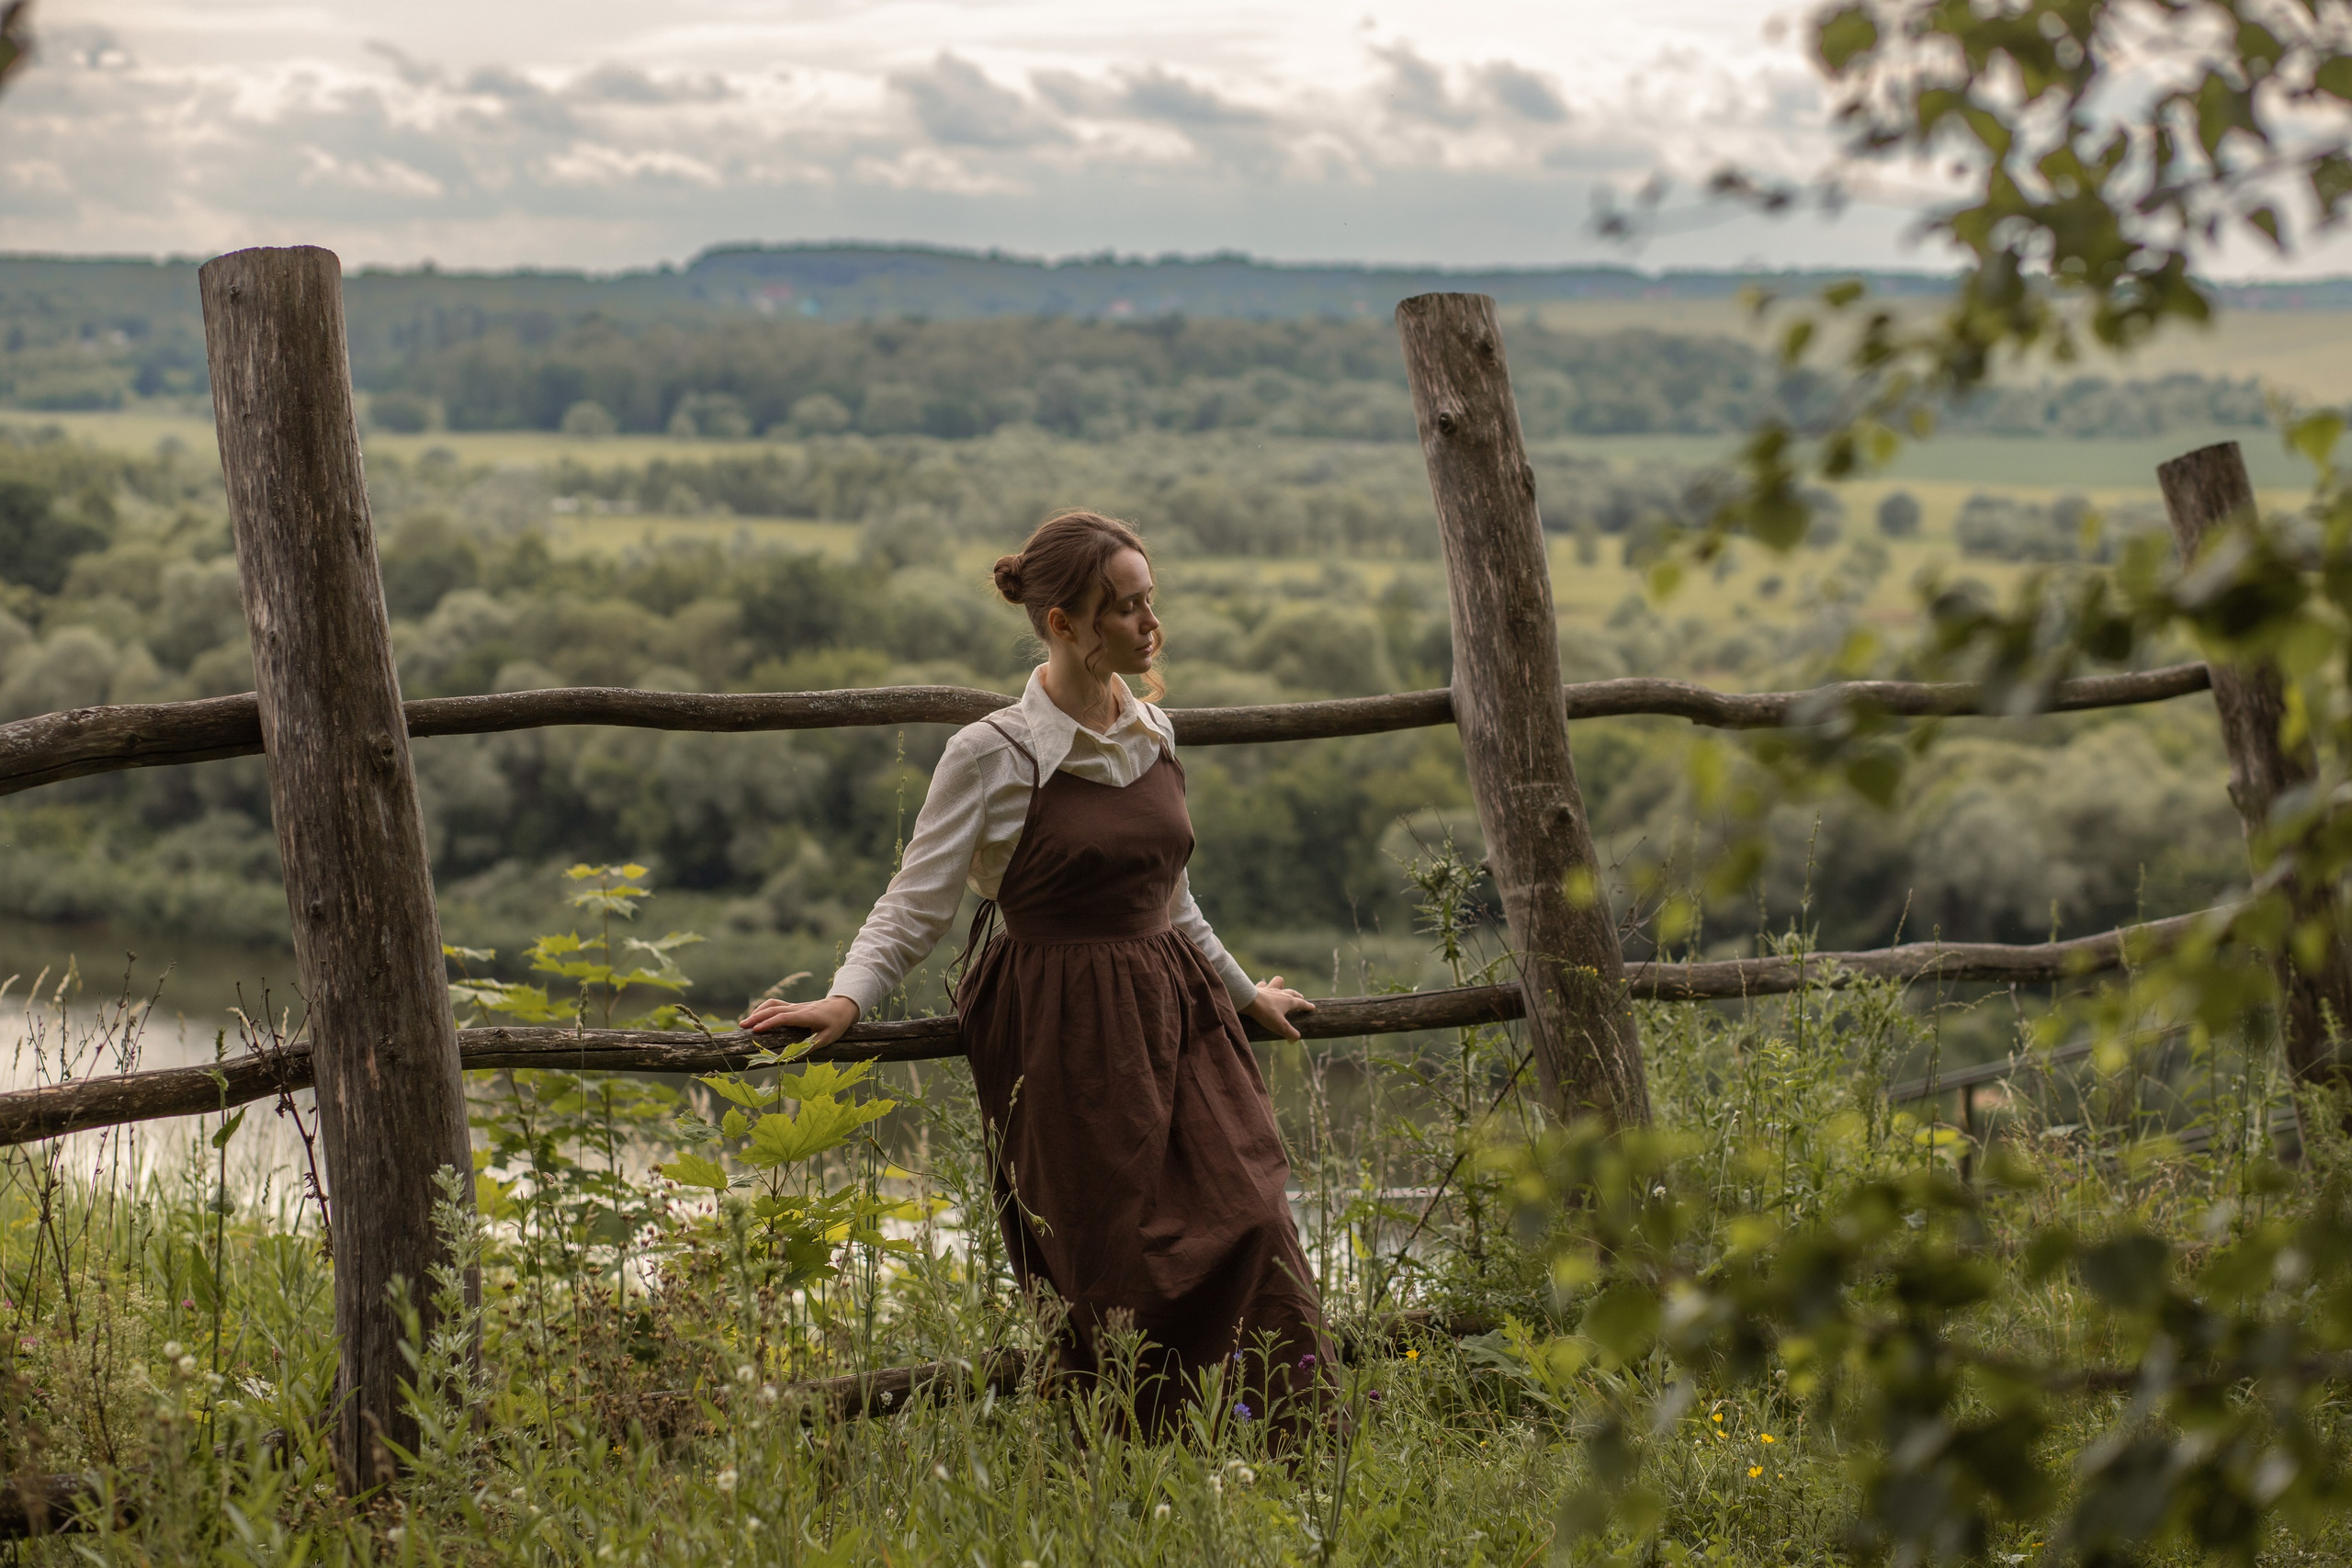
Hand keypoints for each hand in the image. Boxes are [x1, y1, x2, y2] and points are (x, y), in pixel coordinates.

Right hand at [738, 994, 858, 1046]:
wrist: (842, 1006)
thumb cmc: (836, 1024)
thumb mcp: (828, 1038)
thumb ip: (811, 1046)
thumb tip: (792, 1056)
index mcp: (806, 1016)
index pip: (783, 1018)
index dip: (769, 1023)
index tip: (756, 1030)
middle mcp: (798, 1008)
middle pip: (774, 1009)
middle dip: (757, 1017)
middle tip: (742, 1026)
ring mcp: (795, 1006)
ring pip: (773, 1004)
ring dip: (758, 1011)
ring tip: (745, 1023)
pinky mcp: (793, 1006)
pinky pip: (776, 1004)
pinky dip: (764, 1008)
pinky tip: (756, 1016)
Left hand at [1243, 976, 1314, 1041]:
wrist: (1249, 1001)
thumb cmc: (1266, 1013)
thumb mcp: (1280, 1026)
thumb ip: (1290, 1033)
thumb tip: (1296, 1039)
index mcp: (1289, 1001)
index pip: (1301, 1003)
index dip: (1308, 1006)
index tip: (1312, 1007)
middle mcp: (1281, 993)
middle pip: (1292, 993)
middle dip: (1298, 996)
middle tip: (1301, 998)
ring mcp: (1270, 989)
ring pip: (1279, 982)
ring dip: (1282, 985)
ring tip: (1283, 988)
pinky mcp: (1259, 988)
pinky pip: (1263, 984)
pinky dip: (1265, 986)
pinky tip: (1264, 988)